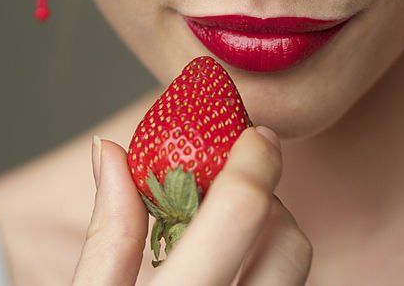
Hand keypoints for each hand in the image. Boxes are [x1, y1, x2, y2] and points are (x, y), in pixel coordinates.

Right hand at [72, 127, 311, 284]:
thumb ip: (106, 237)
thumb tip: (109, 151)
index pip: (242, 212)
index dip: (253, 160)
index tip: (251, 133)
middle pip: (290, 243)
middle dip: (266, 204)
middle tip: (228, 190)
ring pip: (297, 271)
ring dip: (272, 237)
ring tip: (226, 235)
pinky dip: (267, 267)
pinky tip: (232, 270)